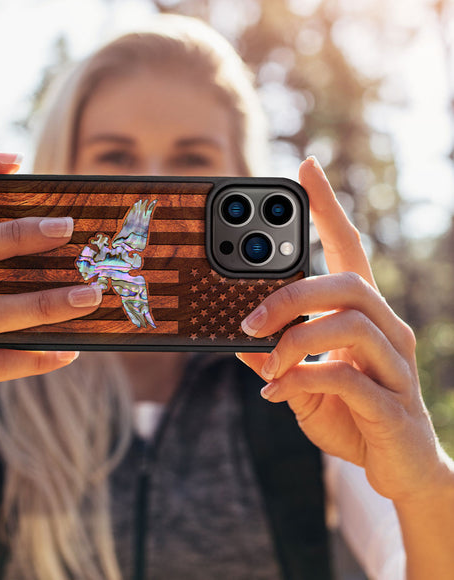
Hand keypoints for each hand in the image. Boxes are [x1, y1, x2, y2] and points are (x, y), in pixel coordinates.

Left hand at [237, 156, 447, 503]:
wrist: (398, 469)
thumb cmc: (350, 413)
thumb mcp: (302, 380)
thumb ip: (276, 357)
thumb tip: (238, 341)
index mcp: (363, 315)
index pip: (349, 248)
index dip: (328, 207)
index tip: (306, 168)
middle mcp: (387, 330)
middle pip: (347, 283)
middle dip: (291, 295)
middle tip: (248, 320)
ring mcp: (395, 366)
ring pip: (350, 323)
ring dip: (295, 340)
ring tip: (266, 362)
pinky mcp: (393, 405)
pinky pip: (347, 377)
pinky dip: (304, 379)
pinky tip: (280, 392)